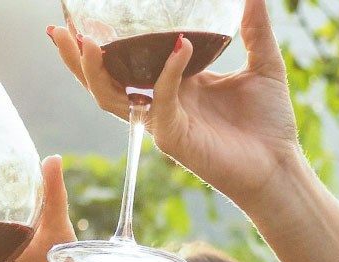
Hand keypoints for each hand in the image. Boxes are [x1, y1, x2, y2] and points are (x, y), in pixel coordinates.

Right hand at [49, 0, 300, 209]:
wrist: (280, 166)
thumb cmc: (268, 124)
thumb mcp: (263, 64)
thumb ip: (254, 29)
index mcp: (173, 84)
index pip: (126, 61)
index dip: (99, 43)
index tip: (81, 17)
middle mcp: (159, 103)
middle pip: (102, 81)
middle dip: (75, 58)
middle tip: (58, 29)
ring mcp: (162, 122)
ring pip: (112, 98)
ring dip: (94, 71)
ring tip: (86, 41)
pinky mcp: (174, 138)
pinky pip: (162, 101)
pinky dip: (168, 73)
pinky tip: (180, 46)